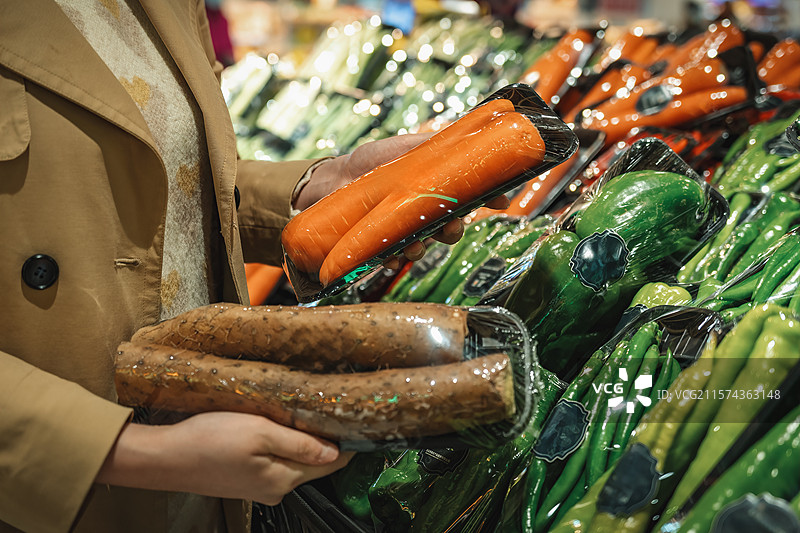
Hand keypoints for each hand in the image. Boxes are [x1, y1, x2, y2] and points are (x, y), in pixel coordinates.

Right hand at [96, 412, 352, 504]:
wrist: (164, 457)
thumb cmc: (208, 440)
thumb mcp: (259, 432)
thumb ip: (299, 444)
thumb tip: (336, 453)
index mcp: (283, 478)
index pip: (331, 463)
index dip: (346, 441)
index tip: (356, 418)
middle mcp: (276, 489)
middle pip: (314, 463)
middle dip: (324, 438)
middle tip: (329, 406)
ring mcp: (260, 487)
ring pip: (294, 461)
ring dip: (301, 440)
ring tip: (304, 411)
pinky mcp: (245, 481)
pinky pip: (275, 461)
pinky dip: (281, 445)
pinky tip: (276, 426)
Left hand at [293, 134, 510, 267]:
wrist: (336, 178)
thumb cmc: (375, 161)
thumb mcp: (407, 147)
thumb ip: (436, 146)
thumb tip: (472, 137)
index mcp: (437, 194)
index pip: (469, 202)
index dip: (487, 202)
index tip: (500, 201)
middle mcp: (425, 217)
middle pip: (450, 232)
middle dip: (453, 232)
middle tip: (450, 226)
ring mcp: (404, 233)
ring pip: (423, 249)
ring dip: (421, 249)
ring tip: (411, 245)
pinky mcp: (381, 245)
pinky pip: (392, 259)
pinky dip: (391, 260)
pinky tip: (388, 257)